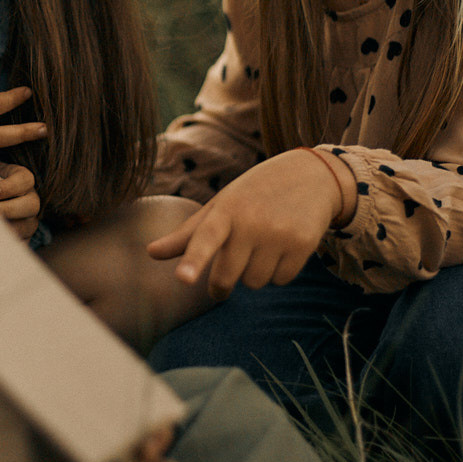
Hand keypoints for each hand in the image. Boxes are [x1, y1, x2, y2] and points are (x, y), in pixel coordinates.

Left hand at [0, 154, 40, 241]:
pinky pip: (20, 245)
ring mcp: (27, 220)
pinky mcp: (21, 239)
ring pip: (27, 227)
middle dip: (9, 208)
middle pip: (32, 204)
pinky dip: (6, 244)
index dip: (10, 186)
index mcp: (21, 178)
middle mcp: (29, 198)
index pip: (26, 180)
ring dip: (7, 226)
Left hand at [146, 148, 345, 299]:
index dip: (193, 260)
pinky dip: (278, 272)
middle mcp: (251, 222)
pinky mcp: (303, 244)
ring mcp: (279, 234)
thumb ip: (188, 234)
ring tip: (262, 246)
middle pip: (226, 277)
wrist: (311, 175)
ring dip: (254, 274)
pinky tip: (283, 247)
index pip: (205, 238)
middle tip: (220, 286)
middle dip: (221, 286)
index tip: (183, 279)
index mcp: (225, 210)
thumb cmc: (255, 193)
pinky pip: (281, 280)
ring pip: (255, 282)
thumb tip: (150, 253)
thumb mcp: (221, 206)